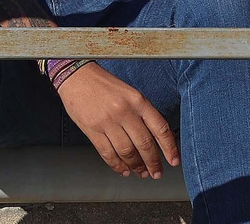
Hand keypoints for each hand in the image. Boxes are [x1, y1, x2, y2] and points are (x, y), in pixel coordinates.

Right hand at [57, 63, 179, 179]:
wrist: (76, 77)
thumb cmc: (103, 84)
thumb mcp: (129, 92)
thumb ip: (142, 113)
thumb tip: (155, 138)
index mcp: (137, 100)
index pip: (160, 128)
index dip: (169, 147)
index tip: (173, 160)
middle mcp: (124, 111)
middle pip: (145, 144)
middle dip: (153, 162)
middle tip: (156, 172)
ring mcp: (107, 121)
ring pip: (127, 152)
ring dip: (136, 166)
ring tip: (141, 172)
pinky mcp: (92, 130)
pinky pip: (108, 154)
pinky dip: (117, 165)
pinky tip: (123, 169)